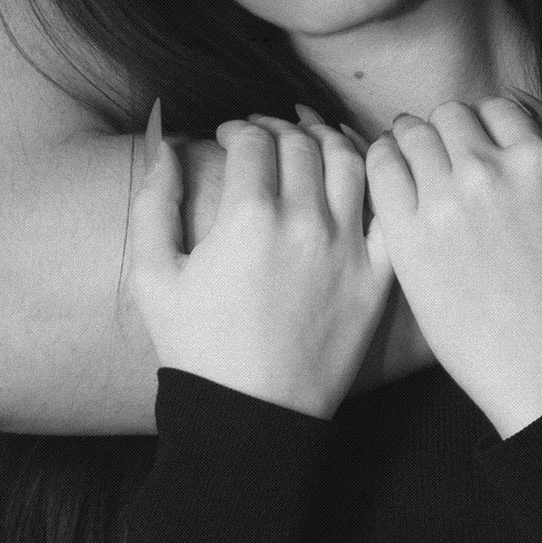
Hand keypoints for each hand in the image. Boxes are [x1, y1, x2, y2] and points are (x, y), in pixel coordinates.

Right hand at [128, 104, 392, 416]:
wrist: (250, 415)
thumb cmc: (195, 348)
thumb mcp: (153, 275)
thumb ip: (154, 201)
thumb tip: (166, 144)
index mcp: (248, 218)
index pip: (253, 140)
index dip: (237, 128)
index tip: (227, 136)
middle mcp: (305, 224)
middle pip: (301, 143)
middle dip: (278, 127)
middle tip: (265, 134)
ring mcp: (348, 249)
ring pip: (351, 161)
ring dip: (328, 138)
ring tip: (310, 137)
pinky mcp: (377, 276)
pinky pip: (388, 209)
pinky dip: (379, 177)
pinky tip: (360, 172)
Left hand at [365, 98, 541, 437]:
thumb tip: (536, 114)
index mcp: (537, 162)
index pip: (497, 107)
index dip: (489, 124)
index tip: (481, 145)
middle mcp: (487, 172)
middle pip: (450, 115)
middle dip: (450, 130)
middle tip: (446, 156)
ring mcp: (442, 203)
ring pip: (411, 134)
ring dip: (413, 140)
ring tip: (414, 161)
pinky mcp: (407, 236)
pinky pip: (380, 169)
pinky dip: (382, 160)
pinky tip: (391, 175)